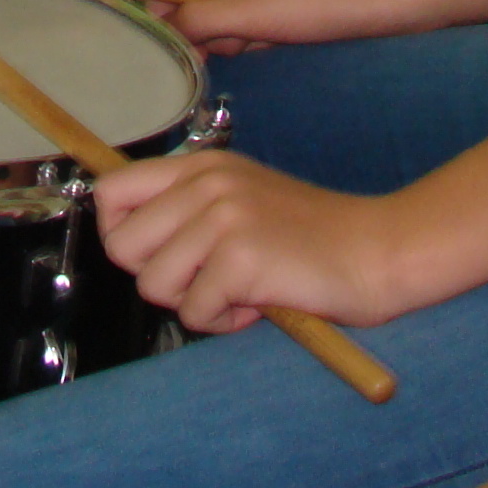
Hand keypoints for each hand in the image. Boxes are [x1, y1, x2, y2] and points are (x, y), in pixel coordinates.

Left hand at [91, 145, 405, 331]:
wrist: (377, 250)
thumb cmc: (311, 237)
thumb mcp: (242, 200)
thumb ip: (189, 210)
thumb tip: (126, 243)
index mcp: (201, 166)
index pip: (110, 191)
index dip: (118, 234)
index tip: (152, 256)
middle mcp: (206, 183)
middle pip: (121, 246)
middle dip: (156, 278)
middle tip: (202, 280)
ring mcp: (222, 218)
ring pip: (153, 285)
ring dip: (193, 304)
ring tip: (237, 291)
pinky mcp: (240, 258)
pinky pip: (196, 313)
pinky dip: (224, 322)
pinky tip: (260, 303)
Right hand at [156, 0, 422, 53]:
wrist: (388, 0)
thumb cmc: (326, 1)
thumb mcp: (256, 14)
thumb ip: (203, 19)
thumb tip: (165, 25)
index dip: (156, 12)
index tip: (162, 49)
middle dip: (202, 30)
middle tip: (234, 45)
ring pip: (214, 16)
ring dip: (229, 38)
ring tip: (262, 43)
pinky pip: (241, 21)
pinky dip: (250, 38)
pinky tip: (273, 45)